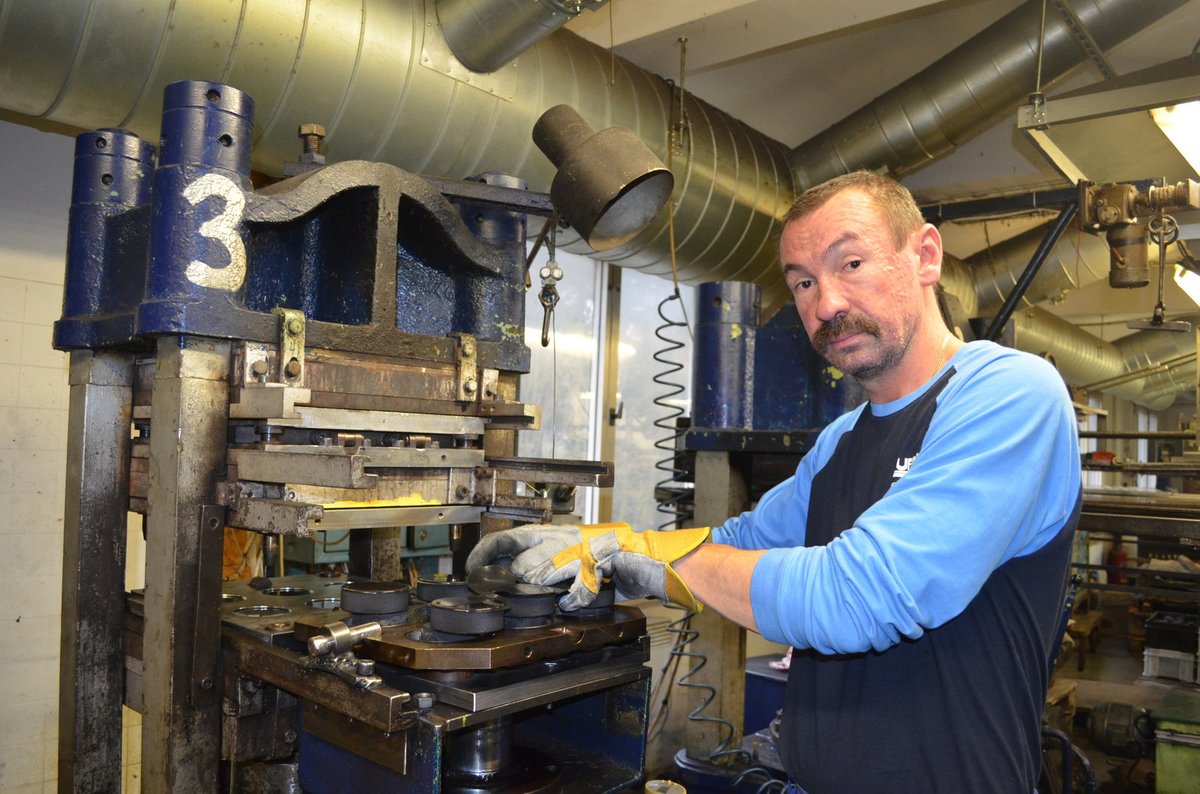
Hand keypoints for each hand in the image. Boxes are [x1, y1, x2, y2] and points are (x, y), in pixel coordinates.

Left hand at [466, 523, 709, 610]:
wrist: (651, 560)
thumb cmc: (612, 563)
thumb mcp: (573, 562)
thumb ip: (547, 569)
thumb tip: (516, 581)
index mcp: (555, 534)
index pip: (509, 536)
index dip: (486, 551)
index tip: (470, 570)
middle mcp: (565, 537)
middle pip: (523, 555)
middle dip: (517, 578)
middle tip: (514, 593)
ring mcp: (581, 548)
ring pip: (544, 571)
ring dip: (546, 588)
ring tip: (555, 596)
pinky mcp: (599, 562)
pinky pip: (575, 588)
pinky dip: (573, 600)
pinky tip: (574, 603)